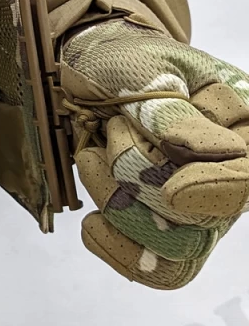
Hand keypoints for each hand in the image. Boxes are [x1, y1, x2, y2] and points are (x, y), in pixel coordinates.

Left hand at [60, 19, 248, 288]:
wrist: (90, 68)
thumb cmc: (124, 60)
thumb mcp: (146, 70)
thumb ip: (176, 115)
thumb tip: (215, 154)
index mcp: (242, 129)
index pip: (244, 178)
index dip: (212, 190)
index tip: (171, 189)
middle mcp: (228, 177)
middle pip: (199, 223)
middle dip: (137, 180)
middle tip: (109, 128)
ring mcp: (197, 209)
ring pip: (168, 250)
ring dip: (116, 205)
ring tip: (92, 156)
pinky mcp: (162, 228)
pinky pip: (149, 265)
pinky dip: (113, 245)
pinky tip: (92, 221)